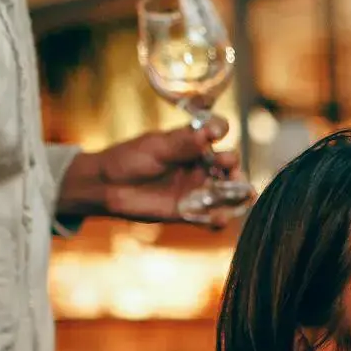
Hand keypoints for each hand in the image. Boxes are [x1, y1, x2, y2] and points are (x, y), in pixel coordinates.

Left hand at [54, 117, 244, 226]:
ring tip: (242, 197)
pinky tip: (219, 219)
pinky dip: (218, 219)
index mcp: (193, 143)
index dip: (221, 131)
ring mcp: (197, 188)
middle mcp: (200, 165)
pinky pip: (210, 217)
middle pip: (229, 165)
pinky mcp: (190, 211)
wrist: (108, 186)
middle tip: (229, 168)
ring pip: (226, 192)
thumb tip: (208, 135)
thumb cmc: (129, 159)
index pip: (216, 132)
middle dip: (234, 167)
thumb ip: (183, 144)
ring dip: (236, 195)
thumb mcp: (156, 147)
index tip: (218, 133)